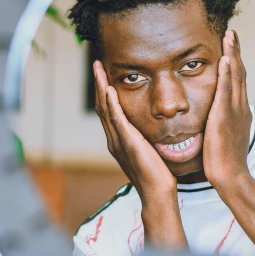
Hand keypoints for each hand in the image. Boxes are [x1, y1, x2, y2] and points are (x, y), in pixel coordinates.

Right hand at [93, 61, 176, 204]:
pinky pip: (117, 121)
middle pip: (102, 105)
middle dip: (98, 83)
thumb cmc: (157, 173)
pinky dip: (112, 104)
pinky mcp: (128, 144)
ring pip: (105, 109)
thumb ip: (145, 135)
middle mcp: (114, 138)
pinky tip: (109, 90)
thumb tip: (151, 123)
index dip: (104, 89)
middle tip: (96, 63)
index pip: (108, 109)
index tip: (104, 72)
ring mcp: (119, 141)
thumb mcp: (149, 148)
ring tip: (98, 69)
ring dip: (101, 87)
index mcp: (118, 138)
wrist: (158, 192)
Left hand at [202, 29, 251, 192]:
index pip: (237, 80)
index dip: (234, 61)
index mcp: (238, 110)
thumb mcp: (223, 134)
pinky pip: (227, 90)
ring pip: (236, 76)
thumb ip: (220, 121)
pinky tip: (226, 58)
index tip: (230, 45)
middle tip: (232, 32)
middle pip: (239, 72)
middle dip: (236, 51)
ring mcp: (235, 110)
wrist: (230, 175)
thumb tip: (215, 116)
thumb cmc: (224, 160)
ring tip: (229, 36)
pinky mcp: (225, 115)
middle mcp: (240, 106)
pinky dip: (228, 73)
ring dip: (233, 54)